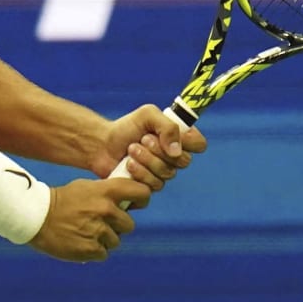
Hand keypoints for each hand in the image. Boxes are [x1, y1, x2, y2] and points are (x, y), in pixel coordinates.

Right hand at [30, 177, 148, 262]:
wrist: (37, 217)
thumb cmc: (62, 200)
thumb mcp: (86, 187)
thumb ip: (109, 191)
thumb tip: (129, 199)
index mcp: (107, 191)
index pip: (142, 193)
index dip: (141, 199)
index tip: (135, 204)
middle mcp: (106, 210)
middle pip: (129, 224)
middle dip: (117, 225)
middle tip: (99, 222)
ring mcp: (99, 231)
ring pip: (116, 241)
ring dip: (104, 239)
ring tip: (85, 231)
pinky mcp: (90, 249)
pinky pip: (103, 253)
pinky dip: (94, 250)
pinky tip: (80, 241)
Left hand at [91, 105, 208, 182]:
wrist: (102, 145)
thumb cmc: (126, 127)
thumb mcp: (147, 115)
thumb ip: (167, 126)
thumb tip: (177, 151)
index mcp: (178, 138)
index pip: (199, 144)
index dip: (190, 142)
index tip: (174, 136)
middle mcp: (174, 157)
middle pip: (183, 161)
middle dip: (160, 150)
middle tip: (143, 139)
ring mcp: (163, 173)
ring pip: (168, 173)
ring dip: (147, 159)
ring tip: (131, 149)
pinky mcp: (150, 186)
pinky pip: (154, 185)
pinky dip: (139, 172)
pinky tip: (128, 164)